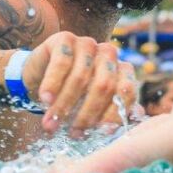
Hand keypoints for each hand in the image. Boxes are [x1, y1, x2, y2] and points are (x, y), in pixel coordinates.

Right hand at [21, 31, 137, 135]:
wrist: (39, 78)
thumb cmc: (72, 96)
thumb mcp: (93, 107)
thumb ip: (114, 111)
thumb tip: (133, 120)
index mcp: (122, 70)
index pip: (126, 91)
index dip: (114, 114)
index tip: (100, 134)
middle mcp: (108, 54)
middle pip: (104, 86)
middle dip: (86, 114)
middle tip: (73, 134)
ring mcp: (87, 43)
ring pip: (80, 77)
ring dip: (64, 105)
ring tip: (51, 124)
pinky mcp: (65, 39)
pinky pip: (61, 63)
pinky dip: (52, 84)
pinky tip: (45, 100)